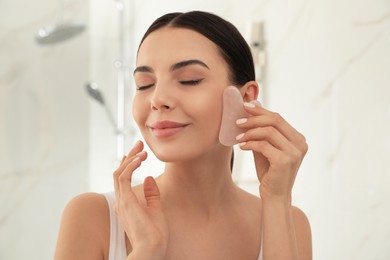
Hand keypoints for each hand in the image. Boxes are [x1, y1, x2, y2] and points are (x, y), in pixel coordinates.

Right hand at [113, 140, 167, 258]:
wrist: (152, 249)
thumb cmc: (155, 234)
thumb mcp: (155, 209)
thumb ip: (152, 194)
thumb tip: (150, 178)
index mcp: (126, 205)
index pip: (122, 180)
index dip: (128, 165)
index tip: (136, 154)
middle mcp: (121, 202)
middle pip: (119, 173)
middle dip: (129, 157)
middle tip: (139, 144)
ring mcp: (122, 201)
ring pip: (119, 172)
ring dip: (130, 158)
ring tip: (142, 149)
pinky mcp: (126, 201)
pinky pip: (123, 177)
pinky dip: (130, 165)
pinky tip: (140, 158)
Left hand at [236, 102, 307, 200]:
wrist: (274, 196)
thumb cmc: (269, 172)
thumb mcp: (266, 148)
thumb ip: (261, 131)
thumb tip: (252, 106)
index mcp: (298, 138)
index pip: (278, 118)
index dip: (260, 111)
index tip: (245, 107)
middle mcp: (300, 143)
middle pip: (275, 120)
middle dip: (254, 118)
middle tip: (238, 121)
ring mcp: (295, 152)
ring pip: (268, 131)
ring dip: (250, 132)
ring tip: (238, 137)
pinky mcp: (285, 161)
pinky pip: (263, 145)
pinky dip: (250, 144)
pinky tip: (242, 147)